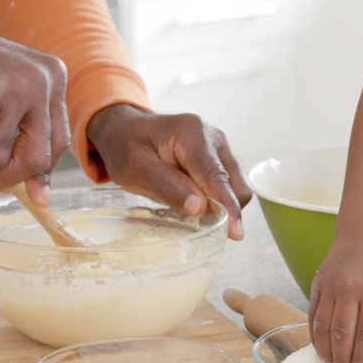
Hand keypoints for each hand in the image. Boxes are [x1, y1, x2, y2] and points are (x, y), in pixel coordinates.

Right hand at [0, 14, 69, 204]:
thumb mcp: (9, 100)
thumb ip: (26, 140)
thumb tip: (41, 199)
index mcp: (55, 81)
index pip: (59, 143)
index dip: (40, 172)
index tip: (26, 190)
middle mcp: (42, 83)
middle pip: (37, 158)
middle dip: (5, 177)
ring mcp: (15, 87)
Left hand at [87, 104, 251, 239]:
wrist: (125, 129)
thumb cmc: (125, 145)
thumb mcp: (134, 167)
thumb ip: (168, 186)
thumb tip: (200, 208)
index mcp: (192, 133)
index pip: (215, 176)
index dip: (226, 206)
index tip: (235, 233)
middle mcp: (213, 137)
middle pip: (235, 183)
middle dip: (227, 210)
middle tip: (204, 229)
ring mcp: (220, 148)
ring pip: (237, 187)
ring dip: (223, 207)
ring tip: (194, 215)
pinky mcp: (220, 159)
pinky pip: (229, 186)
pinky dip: (218, 201)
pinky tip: (196, 204)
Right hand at [308, 237, 362, 362]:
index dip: (362, 357)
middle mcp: (351, 290)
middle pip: (342, 332)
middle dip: (342, 359)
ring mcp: (331, 287)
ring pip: (324, 326)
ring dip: (326, 351)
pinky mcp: (317, 285)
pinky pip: (313, 316)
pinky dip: (315, 336)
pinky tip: (321, 349)